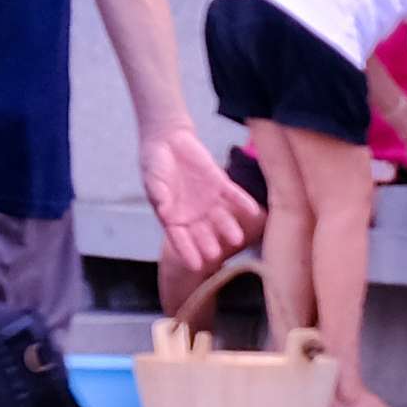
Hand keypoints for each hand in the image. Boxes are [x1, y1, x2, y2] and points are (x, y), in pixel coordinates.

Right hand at [144, 130, 261, 281]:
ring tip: (237, 239)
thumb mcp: (153, 181)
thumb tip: (164, 213)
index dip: (187, 252)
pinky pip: (234, 195)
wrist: (169, 140)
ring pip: (221, 218)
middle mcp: (194, 214)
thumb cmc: (156, 165)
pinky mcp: (220, 184)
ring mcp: (209, 201)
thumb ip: (160, 197)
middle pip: (202, 233)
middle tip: (216, 255)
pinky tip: (254, 211)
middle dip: (209, 244)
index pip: (180, 239)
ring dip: (229, 227)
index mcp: (174, 218)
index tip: (195, 266)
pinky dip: (243, 202)